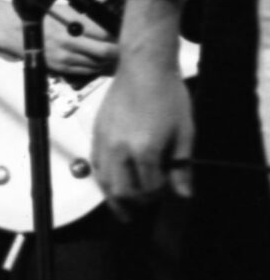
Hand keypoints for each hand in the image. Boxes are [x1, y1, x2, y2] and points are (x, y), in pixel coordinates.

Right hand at [43, 7, 118, 78]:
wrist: (18, 31)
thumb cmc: (41, 18)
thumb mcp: (64, 10)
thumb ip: (85, 19)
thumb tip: (107, 27)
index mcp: (70, 24)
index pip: (104, 34)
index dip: (114, 36)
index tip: (117, 36)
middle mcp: (68, 41)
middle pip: (104, 51)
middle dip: (115, 51)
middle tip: (119, 48)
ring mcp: (64, 56)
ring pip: (97, 63)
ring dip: (105, 60)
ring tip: (107, 55)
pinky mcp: (61, 67)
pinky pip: (86, 71)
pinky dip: (94, 67)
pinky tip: (95, 61)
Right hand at [93, 60, 193, 217]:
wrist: (143, 68)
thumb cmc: (169, 96)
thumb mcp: (185, 133)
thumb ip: (181, 166)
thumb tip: (183, 194)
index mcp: (144, 150)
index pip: (150, 187)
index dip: (162, 194)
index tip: (171, 190)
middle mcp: (119, 149)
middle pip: (123, 190)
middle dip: (138, 201)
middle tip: (149, 204)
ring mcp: (104, 140)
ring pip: (104, 181)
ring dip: (115, 198)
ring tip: (123, 211)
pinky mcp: (96, 132)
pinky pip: (95, 164)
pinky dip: (102, 179)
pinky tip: (110, 185)